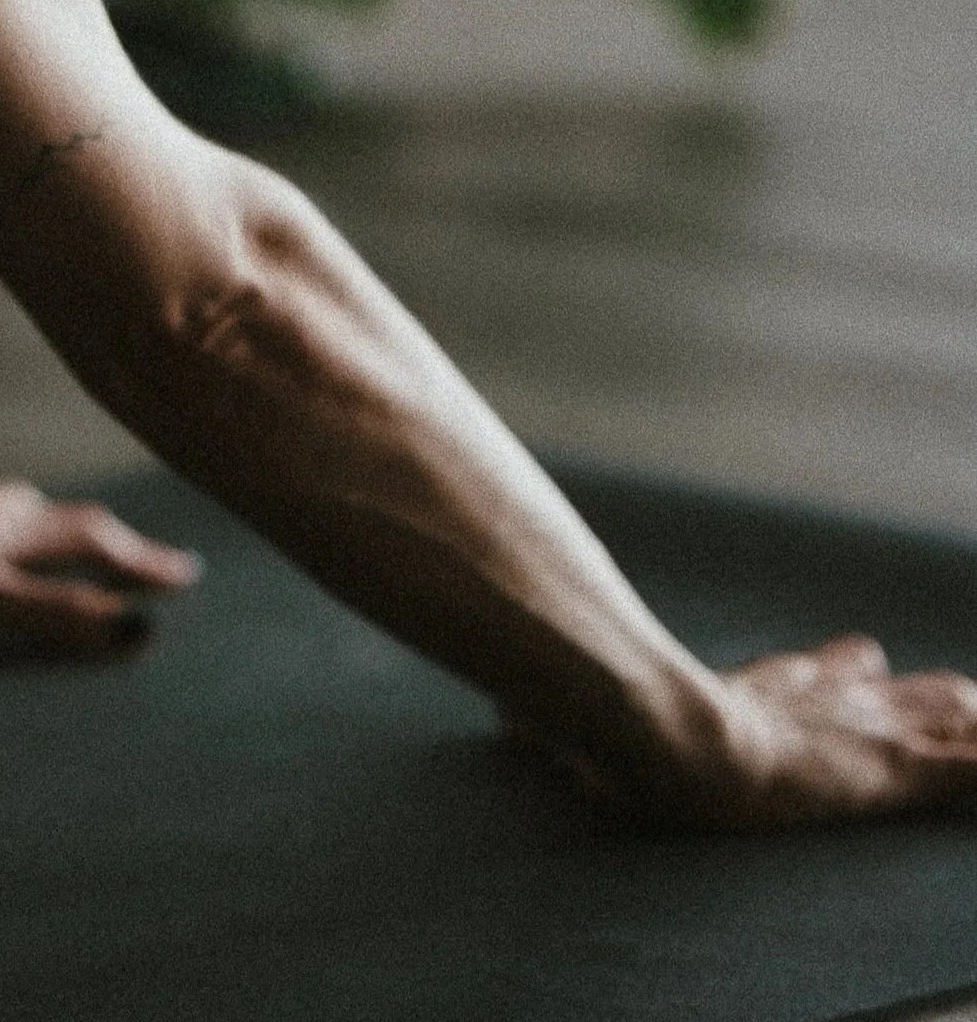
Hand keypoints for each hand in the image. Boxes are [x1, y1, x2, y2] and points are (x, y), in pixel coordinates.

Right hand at [548, 636, 976, 830]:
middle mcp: (804, 702)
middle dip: (909, 695)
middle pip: (869, 694)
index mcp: (742, 697)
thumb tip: (499, 720)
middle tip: (953, 688)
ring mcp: (849, 736)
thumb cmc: (612, 729)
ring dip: (955, 728)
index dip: (827, 671)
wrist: (658, 735)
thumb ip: (544, 718)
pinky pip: (959, 776)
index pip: (795, 680)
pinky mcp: (886, 771)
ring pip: (927, 726)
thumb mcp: (575, 724)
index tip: (858, 653)